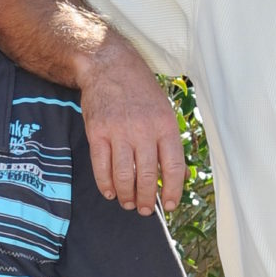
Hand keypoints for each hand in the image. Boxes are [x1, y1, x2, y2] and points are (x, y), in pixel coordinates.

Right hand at [79, 42, 184, 214]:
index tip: (170, 205)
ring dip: (127, 195)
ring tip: (128, 203)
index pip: (173, 167)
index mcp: (165, 125)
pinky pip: (101, 167)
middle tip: (145, 210)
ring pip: (124, 176)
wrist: (109, 66)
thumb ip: (170, 142)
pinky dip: (106, 185)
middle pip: (147, 176)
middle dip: (147, 199)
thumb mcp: (164, 110)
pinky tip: (110, 192)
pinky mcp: (97, 133)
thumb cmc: (140, 91)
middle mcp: (143, 130)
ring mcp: (118, 132)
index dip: (173, 191)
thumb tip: (177, 176)